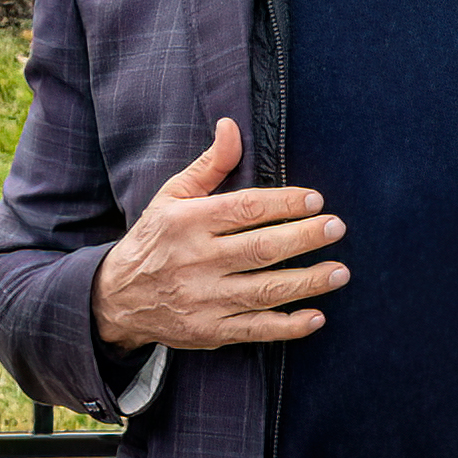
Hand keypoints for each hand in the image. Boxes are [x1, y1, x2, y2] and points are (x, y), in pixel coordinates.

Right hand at [92, 120, 347, 352]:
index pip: (243, 209)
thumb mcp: (172, 196)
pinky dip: (288, 327)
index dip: (283, 203)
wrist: (117, 298)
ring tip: (341, 271)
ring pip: (264, 291)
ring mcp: (204, 300)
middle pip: (260, 249)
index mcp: (186, 222)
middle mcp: (195, 261)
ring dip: (308, 282)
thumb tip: (232, 126)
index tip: (315, 199)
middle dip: (304, 238)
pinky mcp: (209, 331)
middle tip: (337, 227)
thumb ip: (209, 165)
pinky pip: (255, 330)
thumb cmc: (156, 239)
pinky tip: (316, 317)